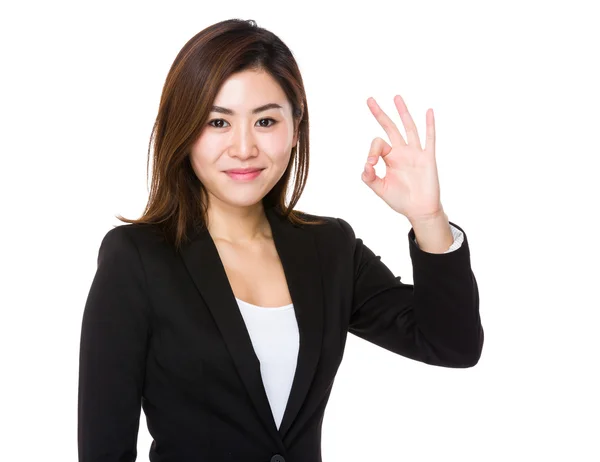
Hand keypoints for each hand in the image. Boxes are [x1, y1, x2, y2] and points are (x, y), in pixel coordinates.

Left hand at [362, 95, 443, 222]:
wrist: (419, 210)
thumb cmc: (401, 200)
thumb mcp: (380, 189)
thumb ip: (370, 178)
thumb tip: (366, 165)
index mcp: (390, 158)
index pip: (378, 144)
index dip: (371, 151)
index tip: (371, 164)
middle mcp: (402, 152)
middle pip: (390, 128)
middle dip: (380, 114)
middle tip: (369, 100)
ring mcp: (415, 153)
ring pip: (409, 128)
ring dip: (403, 113)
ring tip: (396, 97)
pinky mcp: (428, 158)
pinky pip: (429, 139)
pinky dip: (430, 125)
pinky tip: (429, 111)